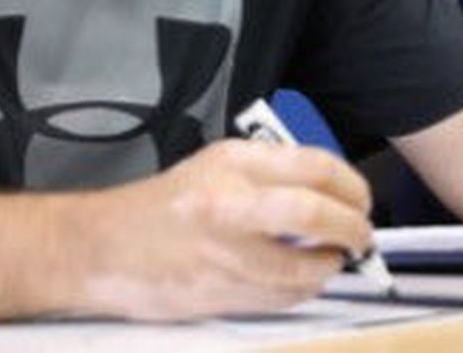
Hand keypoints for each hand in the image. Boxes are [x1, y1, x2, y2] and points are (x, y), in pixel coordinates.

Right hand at [70, 138, 375, 319]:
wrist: (101, 248)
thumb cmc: (164, 205)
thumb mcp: (217, 165)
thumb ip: (273, 173)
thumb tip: (332, 195)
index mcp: (234, 164)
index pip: (315, 166)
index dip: (351, 186)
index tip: (361, 200)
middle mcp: (230, 205)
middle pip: (316, 214)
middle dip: (352, 230)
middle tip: (360, 237)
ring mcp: (225, 255)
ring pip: (304, 268)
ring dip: (328, 268)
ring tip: (330, 260)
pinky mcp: (220, 295)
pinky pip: (281, 298)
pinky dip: (301, 291)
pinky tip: (299, 280)